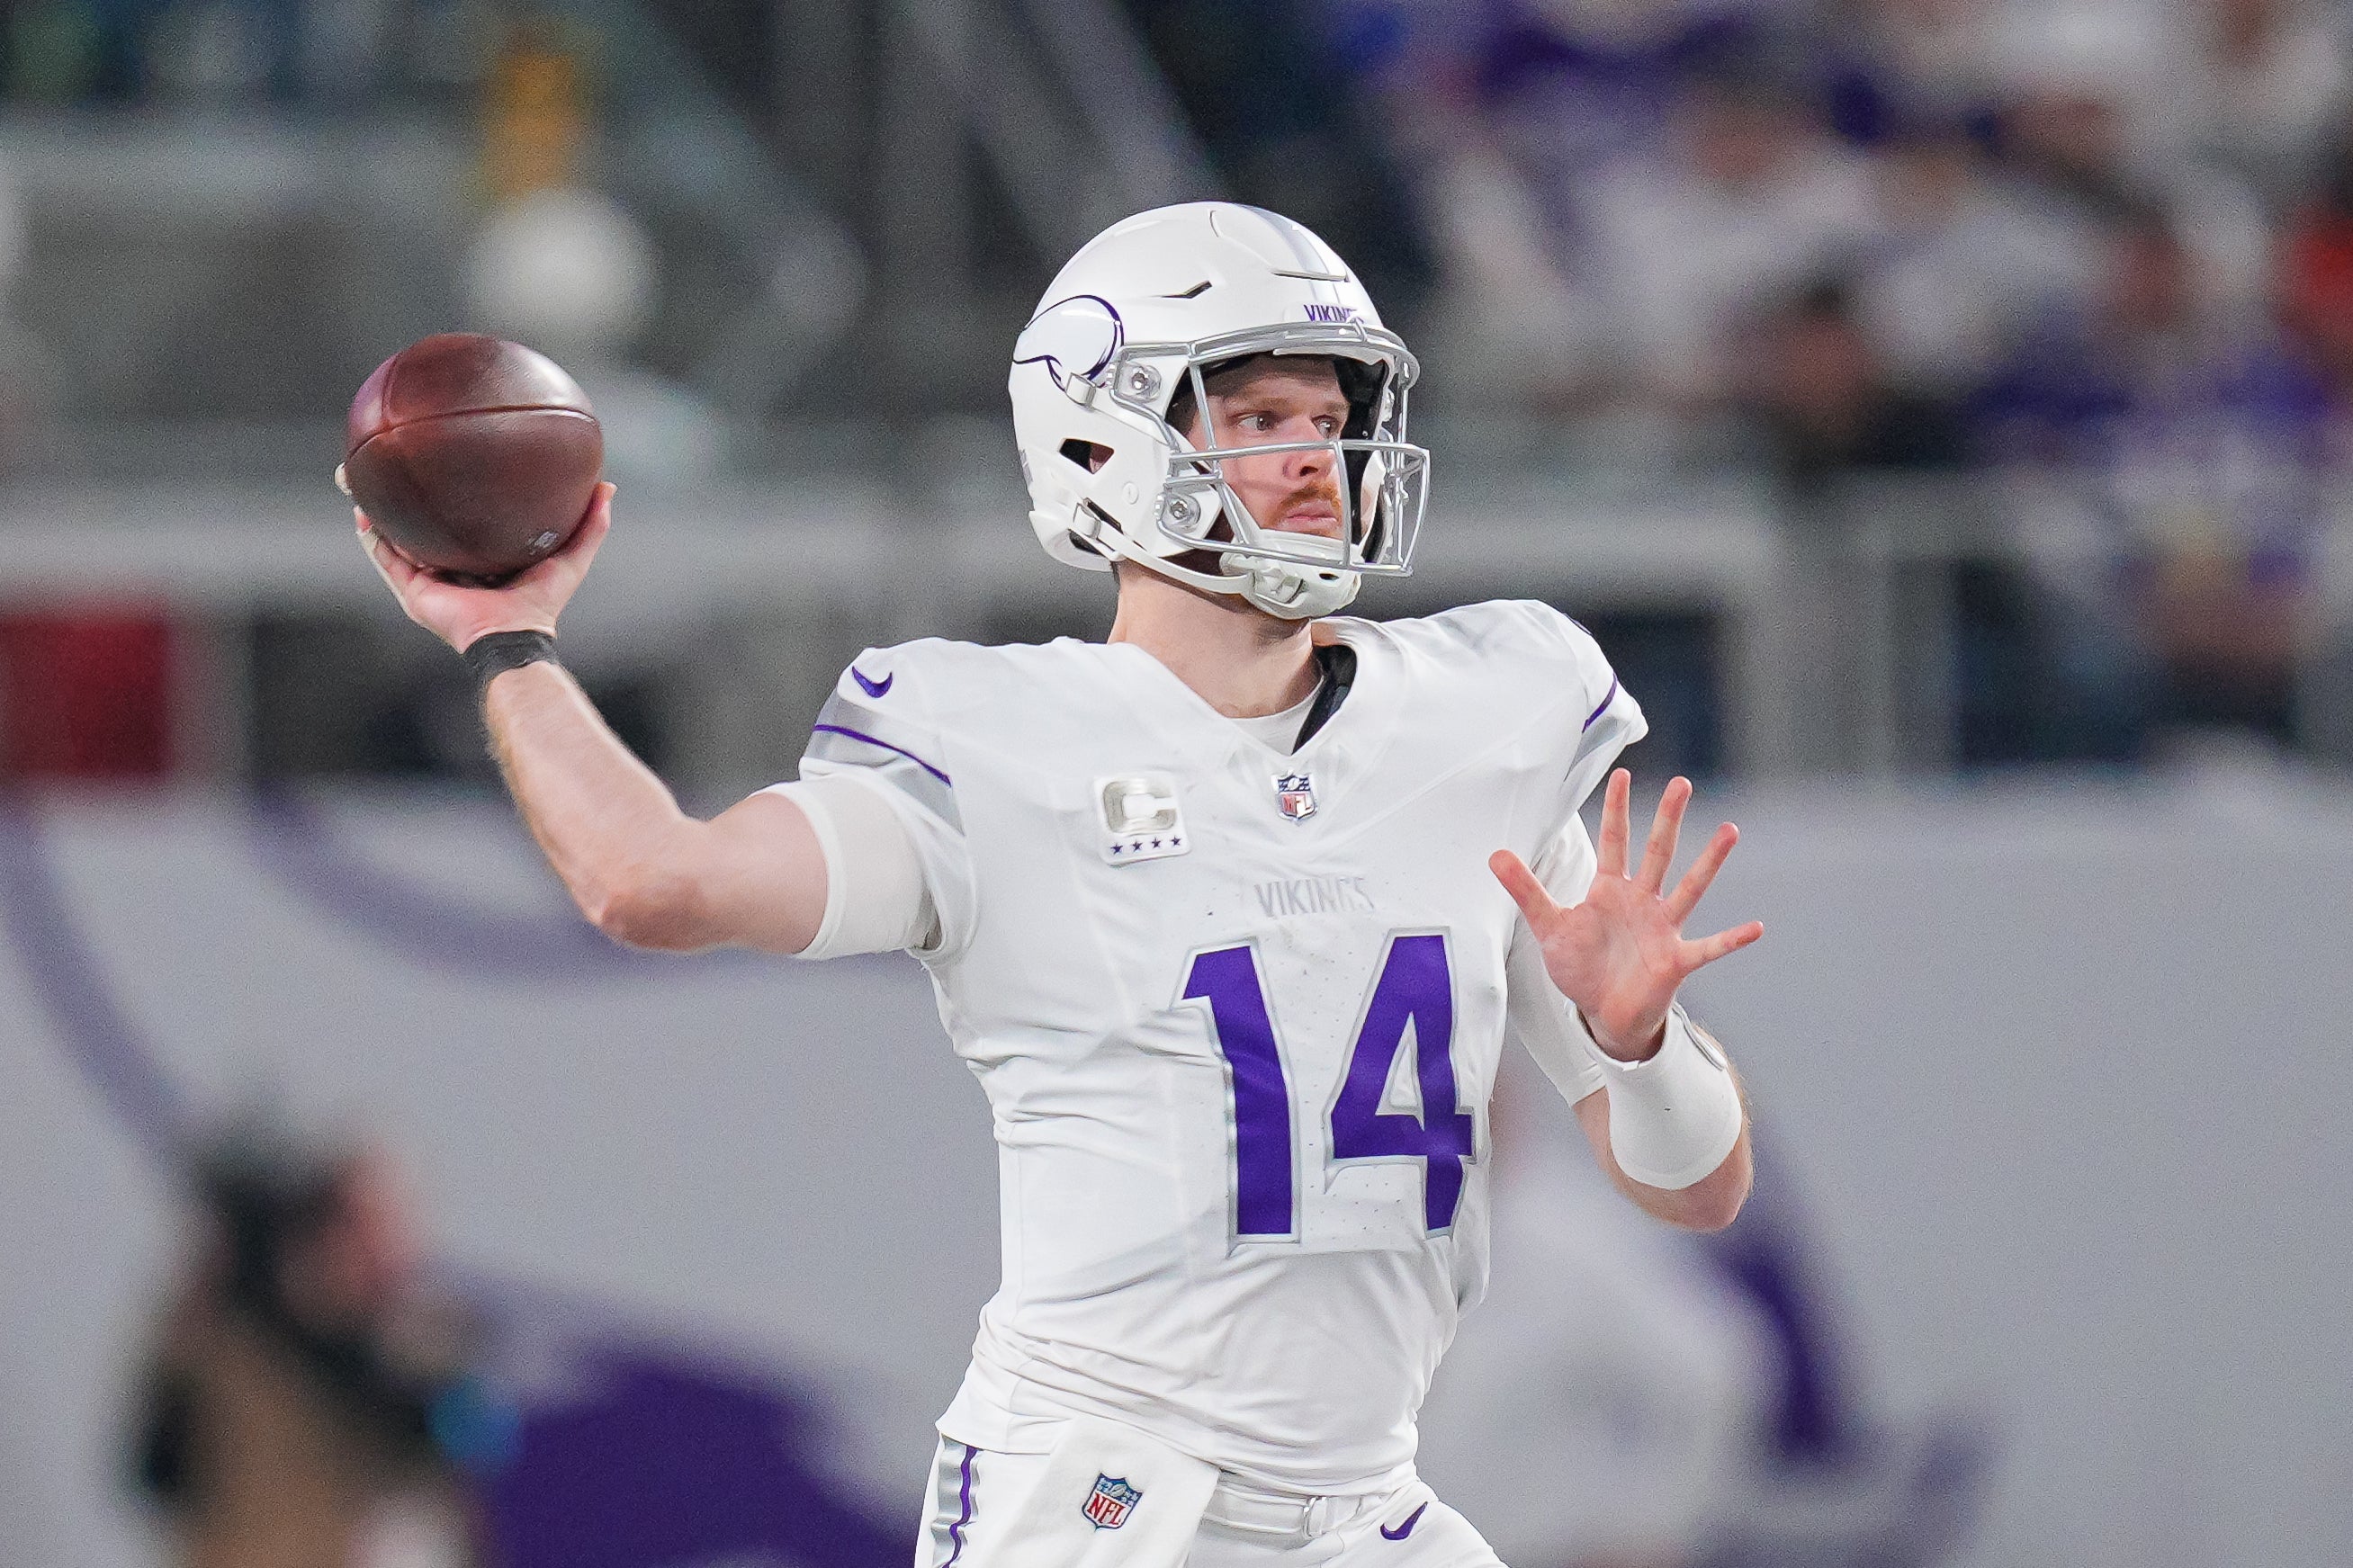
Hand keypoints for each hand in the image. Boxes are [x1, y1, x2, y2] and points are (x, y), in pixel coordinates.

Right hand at [356, 481, 613, 651]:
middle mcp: (453, 566)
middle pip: (426, 523)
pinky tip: (362, 511)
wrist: (510, 636)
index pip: (466, 520)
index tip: (452, 461)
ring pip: (397, 536)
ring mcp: (429, 578)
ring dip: (380, 510)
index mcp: (483, 558)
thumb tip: (608, 486)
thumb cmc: (540, 602)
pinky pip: (385, 557)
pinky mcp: (413, 589)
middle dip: (412, 496)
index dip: (458, 494)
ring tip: (363, 479)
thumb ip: (590, 525)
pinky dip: (372, 535)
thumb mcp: (571, 557)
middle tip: (402, 460)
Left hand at [1490, 770, 1762, 1060]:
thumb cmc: (1581, 968)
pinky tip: (1757, 927)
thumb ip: (1525, 890)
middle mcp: (1642, 901)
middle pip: (1658, 851)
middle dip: (1668, 818)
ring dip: (1709, 861)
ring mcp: (1663, 928)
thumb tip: (1493, 854)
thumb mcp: (1549, 927)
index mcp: (1610, 890)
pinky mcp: (1677, 960)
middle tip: (1682, 782)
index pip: (1614, 840)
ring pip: (1690, 887)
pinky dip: (1732, 939)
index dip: (1617, 809)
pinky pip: (1710, 947)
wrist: (1602, 1013)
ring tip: (1731, 831)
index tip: (1622, 774)